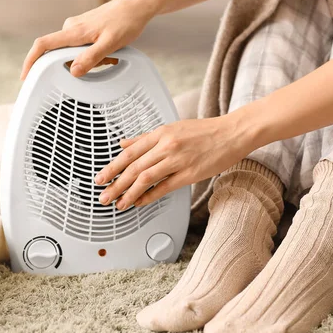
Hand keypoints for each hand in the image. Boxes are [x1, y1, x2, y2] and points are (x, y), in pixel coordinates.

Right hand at [20, 0, 155, 79]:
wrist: (135, 8)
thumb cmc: (125, 24)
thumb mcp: (110, 45)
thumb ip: (91, 58)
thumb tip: (73, 71)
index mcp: (74, 32)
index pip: (43, 45)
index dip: (31, 61)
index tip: (26, 75)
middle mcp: (71, 27)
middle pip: (60, 53)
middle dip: (76, 65)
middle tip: (101, 64)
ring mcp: (76, 27)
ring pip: (73, 52)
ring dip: (89, 60)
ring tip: (110, 57)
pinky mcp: (83, 28)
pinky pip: (80, 46)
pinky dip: (92, 54)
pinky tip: (108, 53)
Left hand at [94, 115, 251, 209]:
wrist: (232, 133)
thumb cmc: (204, 131)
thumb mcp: (172, 128)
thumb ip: (146, 138)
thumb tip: (123, 144)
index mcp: (160, 133)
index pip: (129, 153)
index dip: (112, 167)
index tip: (100, 178)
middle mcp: (167, 145)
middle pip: (134, 167)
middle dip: (115, 184)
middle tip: (103, 196)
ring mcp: (178, 160)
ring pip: (146, 178)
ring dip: (128, 193)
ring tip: (118, 204)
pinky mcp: (190, 173)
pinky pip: (164, 187)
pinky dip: (149, 196)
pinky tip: (139, 202)